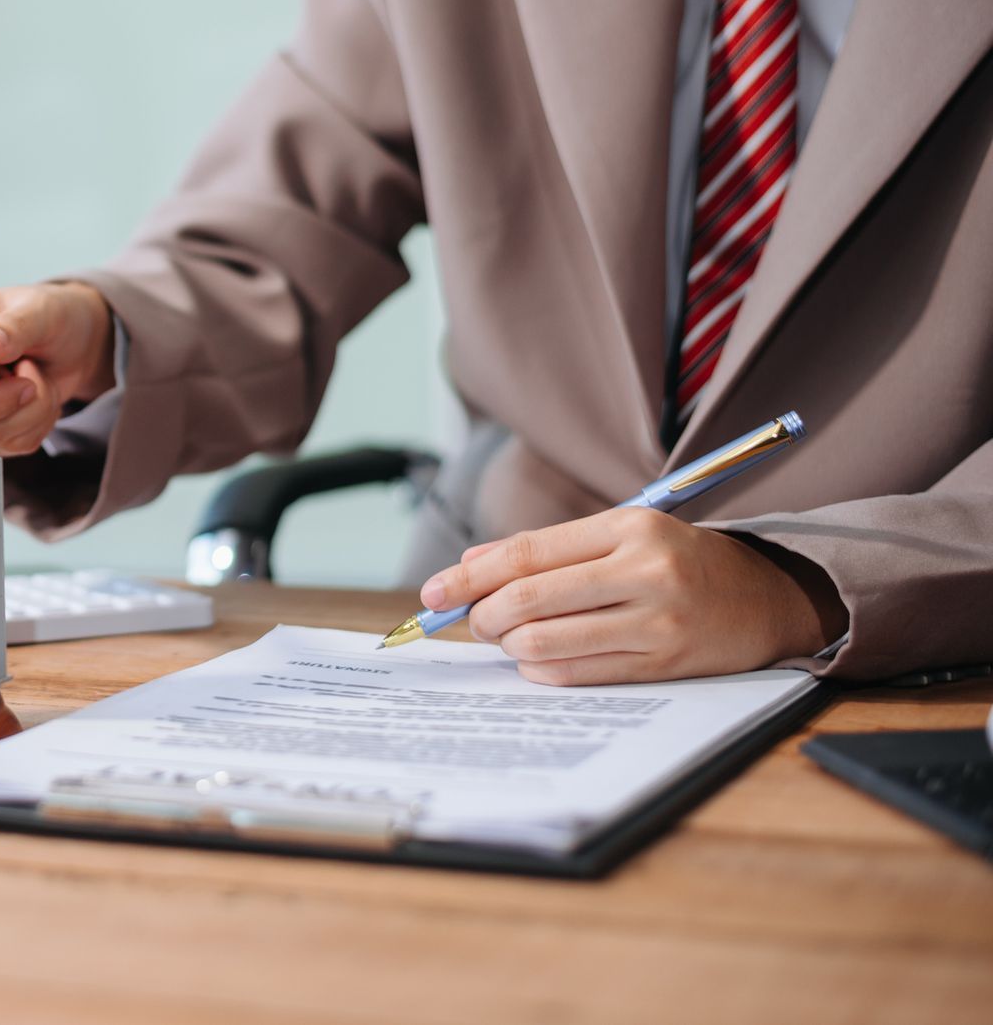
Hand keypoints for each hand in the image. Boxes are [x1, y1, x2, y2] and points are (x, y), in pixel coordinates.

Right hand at [0, 282, 116, 456]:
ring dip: (32, 414)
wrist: (68, 342)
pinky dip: (35, 426)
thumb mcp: (39, 311)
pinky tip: (36, 399)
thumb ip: (13, 326)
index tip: (21, 378)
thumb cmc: (49, 317)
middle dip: (18, 406)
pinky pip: (7, 448)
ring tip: (39, 380)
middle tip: (34, 371)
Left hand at [420, 509, 845, 684]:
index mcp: (629, 527)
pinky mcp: (664, 664)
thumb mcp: (620, 534)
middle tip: (471, 621)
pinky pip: (577, 673)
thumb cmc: (678, 561)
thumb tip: (472, 564)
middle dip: (483, 615)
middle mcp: (644, 571)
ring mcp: (656, 621)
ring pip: (547, 641)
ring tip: (507, 638)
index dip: (470, 576)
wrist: (767, 597)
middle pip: (529, 598)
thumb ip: (546, 548)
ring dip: (510, 645)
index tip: (433, 591)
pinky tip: (536, 659)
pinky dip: (540, 669)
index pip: (526, 553)